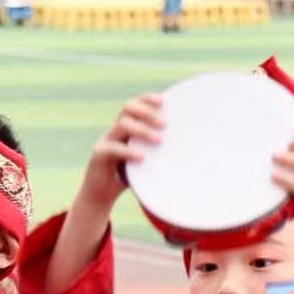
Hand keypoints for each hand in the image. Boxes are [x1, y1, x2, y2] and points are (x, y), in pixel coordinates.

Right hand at [79, 95, 162, 211]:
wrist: (101, 194)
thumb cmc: (130, 175)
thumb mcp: (148, 161)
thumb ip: (161, 153)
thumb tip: (194, 151)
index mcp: (127, 128)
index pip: (136, 105)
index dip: (147, 99)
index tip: (165, 100)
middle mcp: (115, 130)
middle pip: (128, 108)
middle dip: (147, 112)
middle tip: (165, 124)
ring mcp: (106, 140)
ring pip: (122, 125)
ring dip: (142, 130)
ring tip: (159, 140)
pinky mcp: (98, 155)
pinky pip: (113, 148)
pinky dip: (128, 151)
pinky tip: (142, 157)